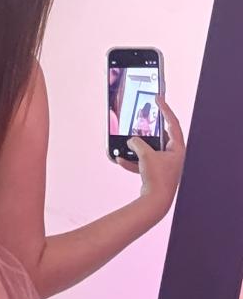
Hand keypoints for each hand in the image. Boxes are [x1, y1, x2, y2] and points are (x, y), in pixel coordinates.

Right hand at [120, 96, 184, 214]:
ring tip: (127, 144)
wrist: (156, 201)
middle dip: (148, 130)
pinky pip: (143, 162)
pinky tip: (121, 161)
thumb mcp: (146, 155)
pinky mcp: (156, 173)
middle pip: (160, 136)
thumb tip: (131, 140)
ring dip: (137, 148)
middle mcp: (174, 156)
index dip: (165, 109)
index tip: (158, 97)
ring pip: (150, 150)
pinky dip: (133, 161)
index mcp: (177, 148)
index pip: (172, 123)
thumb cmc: (158, 178)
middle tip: (142, 118)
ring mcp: (165, 165)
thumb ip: (137, 143)